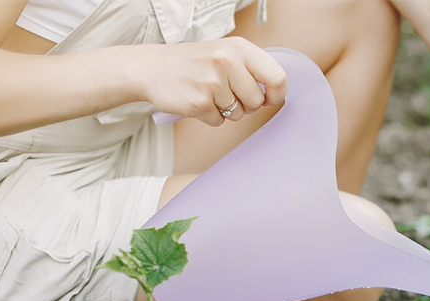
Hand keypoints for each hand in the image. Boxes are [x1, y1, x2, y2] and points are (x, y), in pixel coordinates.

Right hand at [134, 38, 287, 126]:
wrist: (152, 68)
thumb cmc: (195, 63)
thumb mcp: (226, 53)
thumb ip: (252, 69)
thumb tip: (277, 93)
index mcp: (239, 48)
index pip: (277, 77)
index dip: (277, 94)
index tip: (270, 98)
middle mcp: (226, 62)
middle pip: (257, 102)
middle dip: (246, 104)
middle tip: (227, 92)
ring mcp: (212, 83)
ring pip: (239, 114)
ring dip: (226, 110)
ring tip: (209, 93)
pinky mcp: (198, 103)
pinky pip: (219, 122)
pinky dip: (210, 116)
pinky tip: (197, 100)